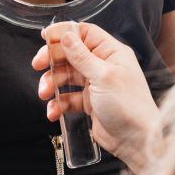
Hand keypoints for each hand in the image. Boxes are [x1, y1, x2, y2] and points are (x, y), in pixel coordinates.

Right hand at [32, 23, 160, 174]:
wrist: (136, 140)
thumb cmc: (129, 105)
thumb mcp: (103, 76)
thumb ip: (82, 57)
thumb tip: (66, 36)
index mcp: (111, 53)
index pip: (85, 33)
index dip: (64, 33)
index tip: (45, 37)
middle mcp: (103, 65)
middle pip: (71, 54)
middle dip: (53, 59)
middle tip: (38, 65)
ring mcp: (95, 84)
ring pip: (66, 76)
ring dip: (52, 83)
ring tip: (45, 93)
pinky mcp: (90, 103)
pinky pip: (68, 98)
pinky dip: (59, 103)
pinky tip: (54, 111)